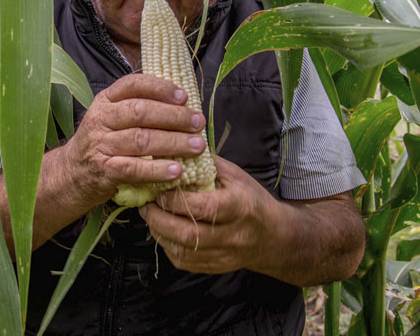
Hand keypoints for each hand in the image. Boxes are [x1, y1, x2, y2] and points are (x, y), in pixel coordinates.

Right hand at [62, 74, 208, 204]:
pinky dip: (157, 169)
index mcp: (105, 100)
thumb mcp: (112, 118)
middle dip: (174, 116)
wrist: (72, 174)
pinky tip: (176, 170)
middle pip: (141, 112)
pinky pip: (134, 168)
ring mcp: (100, 144)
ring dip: (173, 142)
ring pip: (140, 139)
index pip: (133, 85)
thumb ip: (138, 108)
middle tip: (198, 122)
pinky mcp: (103, 170)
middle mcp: (101, 118)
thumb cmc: (103, 143)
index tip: (184, 96)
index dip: (160, 88)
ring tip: (196, 146)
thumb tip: (182, 103)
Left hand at [138, 157, 275, 273]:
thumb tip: (175, 151)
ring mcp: (223, 255)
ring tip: (150, 215)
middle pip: (189, 234)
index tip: (160, 190)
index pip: (204, 208)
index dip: (177, 201)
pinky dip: (167, 245)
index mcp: (240, 207)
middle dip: (160, 219)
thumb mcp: (236, 176)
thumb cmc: (251, 200)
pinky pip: (183, 261)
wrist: (272, 237)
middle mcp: (233, 235)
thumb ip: (206, 165)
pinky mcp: (213, 267)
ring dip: (159, 233)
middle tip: (146, 204)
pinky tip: (162, 230)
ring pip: (182, 251)